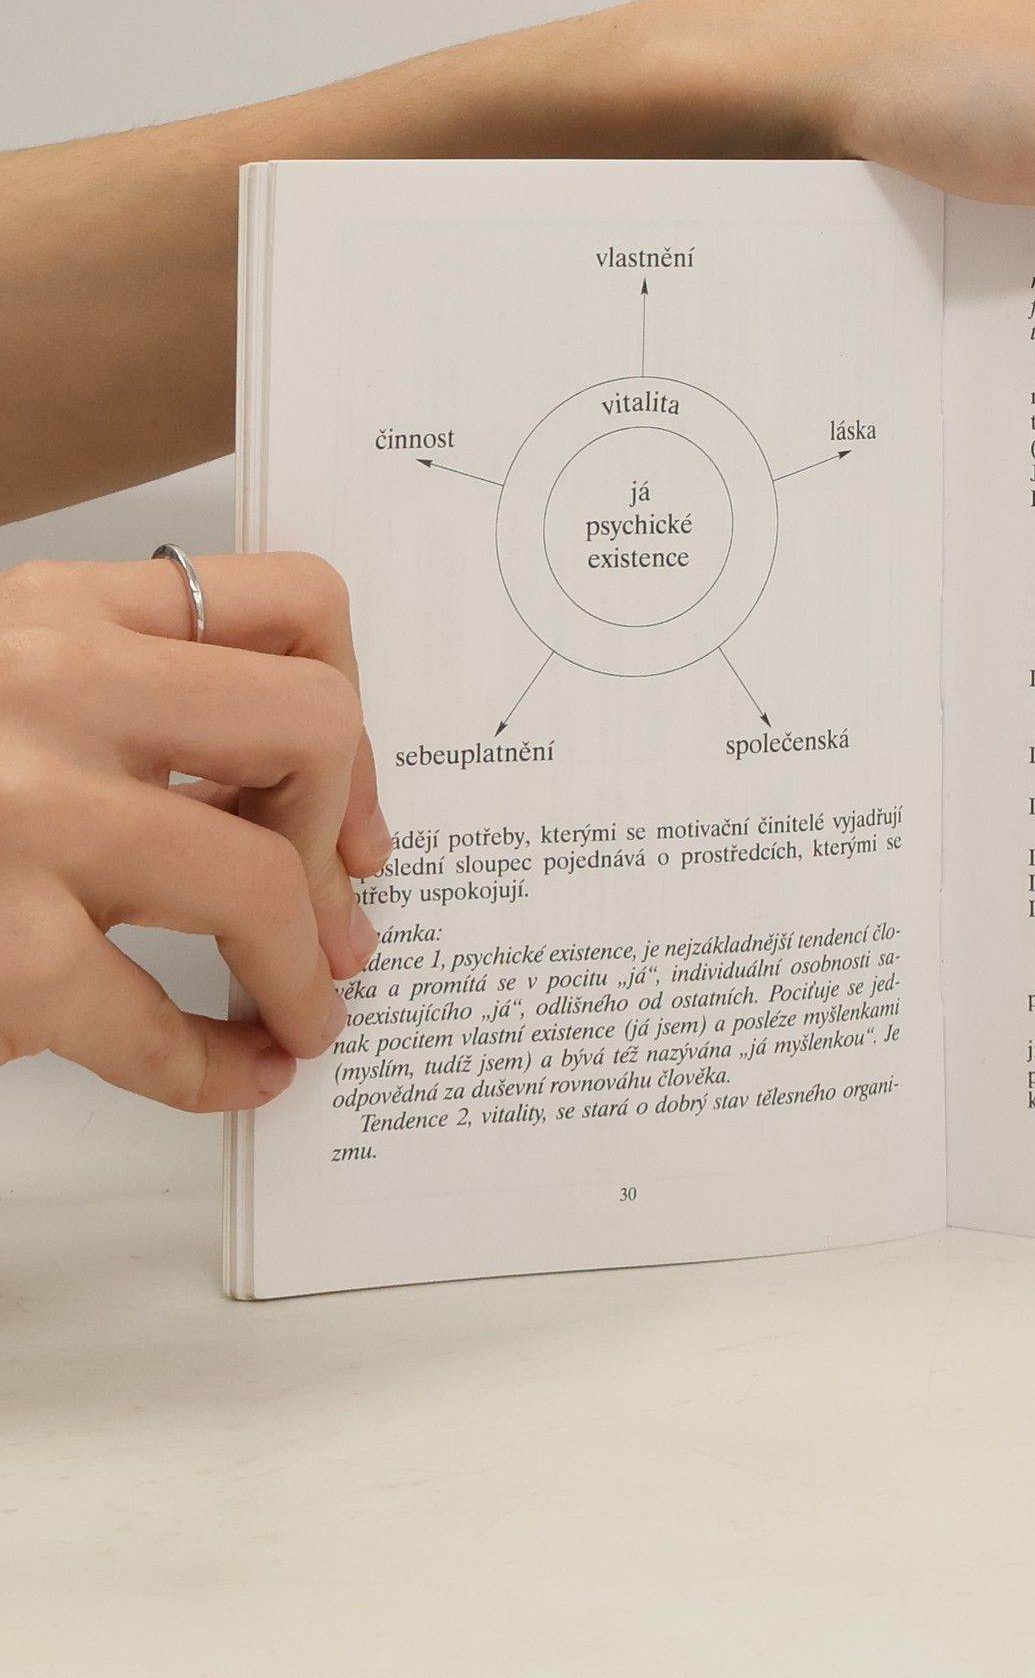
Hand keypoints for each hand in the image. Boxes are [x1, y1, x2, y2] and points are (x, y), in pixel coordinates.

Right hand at [0, 552, 388, 1110]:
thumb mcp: (6, 688)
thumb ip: (129, 705)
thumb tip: (306, 800)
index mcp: (57, 611)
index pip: (295, 603)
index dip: (355, 707)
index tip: (346, 798)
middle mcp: (44, 688)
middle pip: (312, 727)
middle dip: (341, 834)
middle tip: (336, 909)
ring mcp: (17, 816)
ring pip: (259, 878)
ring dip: (305, 968)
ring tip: (308, 1013)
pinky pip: (157, 1020)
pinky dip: (214, 1065)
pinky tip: (234, 1075)